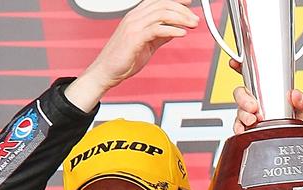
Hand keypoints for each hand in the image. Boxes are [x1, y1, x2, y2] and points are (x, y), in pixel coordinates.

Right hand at [65, 0, 200, 110]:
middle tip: (195, 19)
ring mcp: (134, 26)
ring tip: (192, 25)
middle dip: (182, 10)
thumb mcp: (147, 43)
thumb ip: (160, 35)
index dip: (176, 0)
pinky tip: (182, 34)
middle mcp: (135, 17)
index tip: (190, 2)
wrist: (107, 71)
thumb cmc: (124, 58)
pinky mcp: (135, 38)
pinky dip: (172, 30)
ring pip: (161, 14)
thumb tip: (175, 30)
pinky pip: (156, 29)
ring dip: (181, 18)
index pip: (158, 1)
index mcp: (137, 16)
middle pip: (162, 4)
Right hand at [230, 60, 302, 134]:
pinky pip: (238, 126)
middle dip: (243, 98)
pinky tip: (243, 129)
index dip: (240, 66)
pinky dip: (239, 128)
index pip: (251, 75)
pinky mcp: (247, 127)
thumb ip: (301, 99)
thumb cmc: (294, 120)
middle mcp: (254, 100)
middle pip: (240, 93)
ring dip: (243, 114)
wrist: (293, 139)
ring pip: (239, 110)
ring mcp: (249, 113)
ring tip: (252, 120)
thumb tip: (295, 95)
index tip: (235, 63)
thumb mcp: (300, 107)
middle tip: (253, 106)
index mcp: (265, 90)